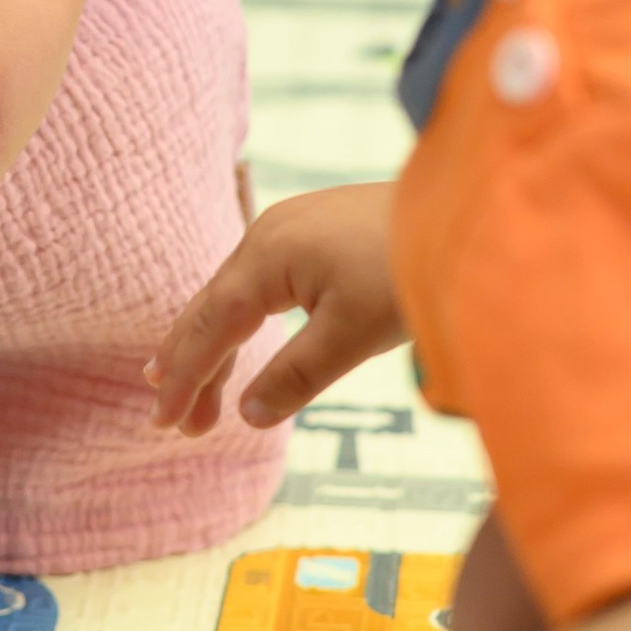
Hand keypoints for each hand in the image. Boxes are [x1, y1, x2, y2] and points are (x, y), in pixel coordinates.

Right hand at [148, 182, 402, 437]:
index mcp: (266, 258)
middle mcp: (267, 234)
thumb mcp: (352, 335)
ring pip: (234, 292)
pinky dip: (240, 315)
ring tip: (189, 383)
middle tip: (170, 419)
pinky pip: (258, 278)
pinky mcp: (315, 228)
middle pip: (211, 308)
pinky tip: (239, 331)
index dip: (185, 377)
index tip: (165, 421)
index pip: (210, 327)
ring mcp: (290, 226)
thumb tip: (247, 416)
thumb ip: (295, 377)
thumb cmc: (408, 269)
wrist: (466, 208)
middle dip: (188, 365)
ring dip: (212, 342)